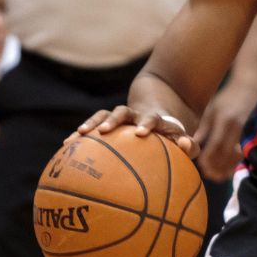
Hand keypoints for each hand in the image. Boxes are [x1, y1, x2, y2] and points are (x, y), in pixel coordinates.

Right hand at [73, 105, 199, 158]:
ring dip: (92, 123)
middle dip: (113, 120)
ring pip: (104, 115)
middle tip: (105, 130)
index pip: (151, 118)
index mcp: (154, 119)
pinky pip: (93, 125)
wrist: (159, 115)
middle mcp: (135, 115)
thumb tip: (185, 144)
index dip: (146, 123)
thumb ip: (190, 145)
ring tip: (78, 134)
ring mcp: (120, 118)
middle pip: (122, 112)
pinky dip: (81, 133)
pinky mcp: (108, 122)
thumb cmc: (173, 136)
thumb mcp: (184, 139)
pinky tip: (66, 144)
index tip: (142, 132)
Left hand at [194, 82, 256, 181]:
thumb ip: (203, 129)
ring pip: (234, 155)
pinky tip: (228, 167)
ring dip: (226, 167)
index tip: (201, 165)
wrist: (248, 88)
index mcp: (223, 121)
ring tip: (218, 176)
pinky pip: (240, 151)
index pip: (215, 144)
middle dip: (217, 167)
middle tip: (208, 175)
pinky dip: (234, 161)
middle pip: (225, 153)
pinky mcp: (246, 134)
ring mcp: (242, 131)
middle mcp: (234, 128)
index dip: (208, 158)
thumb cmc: (226, 97)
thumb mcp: (211, 110)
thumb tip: (192, 145)